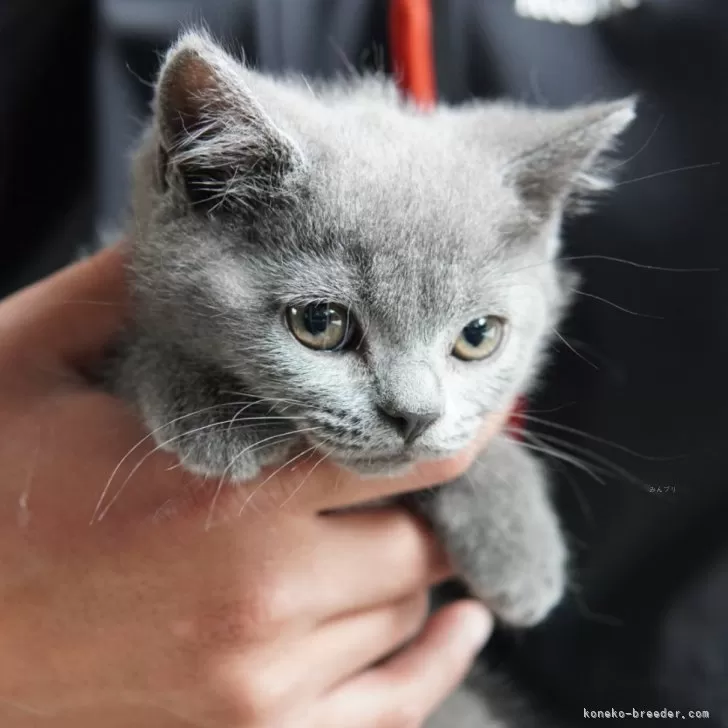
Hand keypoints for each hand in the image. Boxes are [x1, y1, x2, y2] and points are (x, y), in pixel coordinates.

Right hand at [0, 247, 502, 726]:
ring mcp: (257, 689)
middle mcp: (260, 604)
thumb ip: (135, 292)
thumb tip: (208, 234)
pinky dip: (434, 667)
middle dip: (427, 498)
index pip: (407, 458)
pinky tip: (460, 629)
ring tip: (402, 524)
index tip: (473, 404)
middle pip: (418, 543)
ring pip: (404, 616)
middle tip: (412, 462)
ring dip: (414, 566)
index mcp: (224, 499)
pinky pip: (387, 713)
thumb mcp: (34, 363)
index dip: (459, 427)